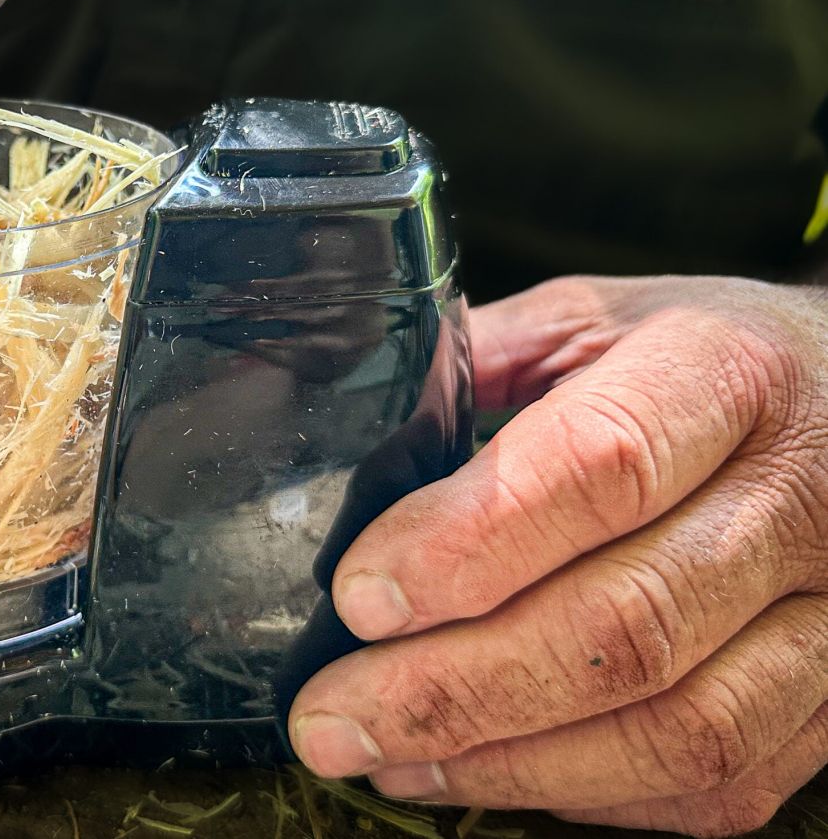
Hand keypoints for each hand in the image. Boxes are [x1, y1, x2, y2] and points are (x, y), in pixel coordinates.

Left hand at [289, 276, 827, 836]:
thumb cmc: (706, 361)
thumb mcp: (599, 320)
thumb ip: (485, 359)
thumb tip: (351, 418)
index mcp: (728, 373)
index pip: (599, 469)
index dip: (469, 544)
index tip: (361, 595)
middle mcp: (801, 498)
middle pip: (627, 626)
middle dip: (455, 688)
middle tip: (330, 716)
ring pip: (680, 730)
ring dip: (510, 763)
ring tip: (385, 757)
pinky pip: (721, 783)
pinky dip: (591, 796)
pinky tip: (486, 774)